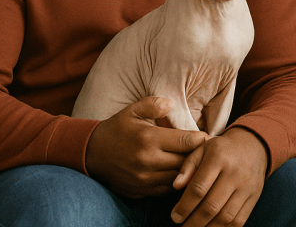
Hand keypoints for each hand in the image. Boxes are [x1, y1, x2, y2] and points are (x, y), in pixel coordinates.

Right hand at [85, 97, 207, 198]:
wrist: (90, 154)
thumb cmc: (116, 129)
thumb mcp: (132, 111)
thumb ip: (153, 105)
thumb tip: (172, 103)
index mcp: (149, 138)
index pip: (187, 141)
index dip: (200, 139)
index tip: (205, 137)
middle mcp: (148, 161)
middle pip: (186, 162)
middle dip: (197, 156)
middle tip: (205, 150)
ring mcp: (144, 179)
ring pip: (179, 178)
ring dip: (187, 171)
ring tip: (193, 162)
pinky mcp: (140, 191)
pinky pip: (167, 190)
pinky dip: (175, 182)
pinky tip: (178, 173)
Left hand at [171, 127, 268, 225]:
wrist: (252, 145)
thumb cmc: (221, 150)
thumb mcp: (202, 149)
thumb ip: (188, 166)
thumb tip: (176, 186)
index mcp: (218, 158)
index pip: (199, 188)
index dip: (184, 206)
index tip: (175, 216)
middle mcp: (234, 173)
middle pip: (211, 206)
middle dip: (194, 222)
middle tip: (183, 226)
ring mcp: (247, 186)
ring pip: (225, 216)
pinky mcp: (254, 196)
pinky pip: (239, 220)